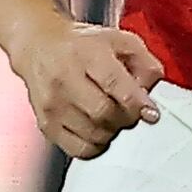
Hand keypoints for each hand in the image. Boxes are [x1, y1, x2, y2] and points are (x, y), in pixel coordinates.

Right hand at [12, 19, 165, 157]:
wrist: (40, 47)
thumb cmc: (84, 46)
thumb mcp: (120, 41)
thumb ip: (145, 65)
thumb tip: (152, 95)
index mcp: (87, 53)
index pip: (115, 84)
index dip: (137, 104)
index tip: (151, 113)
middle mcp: (65, 78)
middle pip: (104, 113)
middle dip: (126, 118)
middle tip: (130, 112)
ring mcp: (53, 104)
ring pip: (94, 134)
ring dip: (112, 132)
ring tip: (112, 118)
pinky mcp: (46, 124)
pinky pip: (79, 149)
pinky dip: (96, 145)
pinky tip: (98, 130)